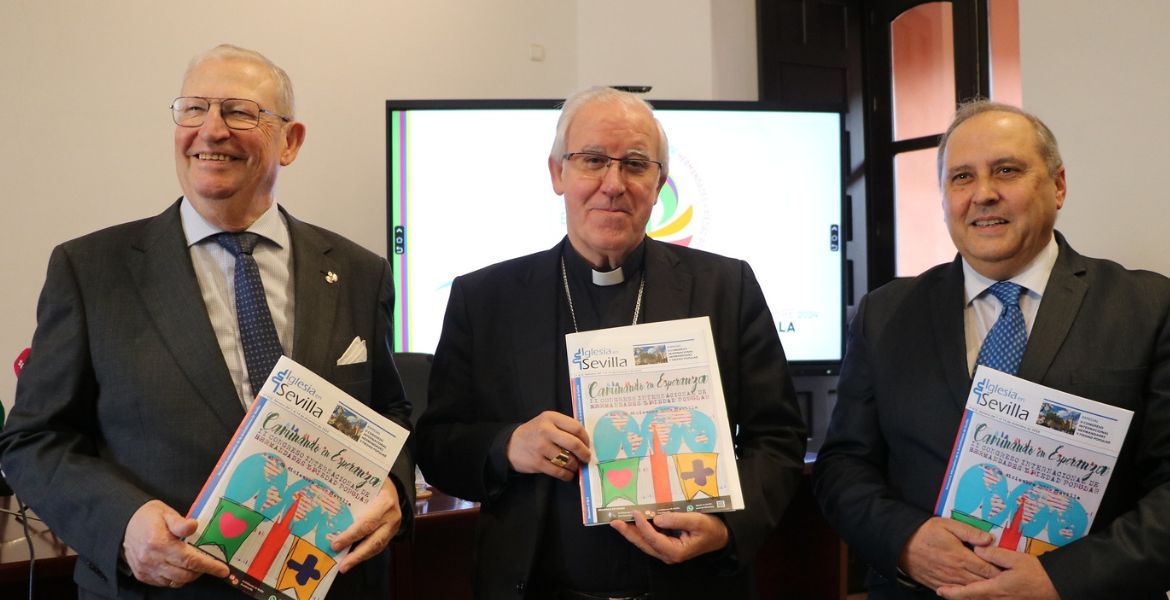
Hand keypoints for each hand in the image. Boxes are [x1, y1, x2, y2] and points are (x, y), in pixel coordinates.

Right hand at [122, 500, 228, 587]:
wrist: (123, 524)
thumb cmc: (147, 517)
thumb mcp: (165, 513)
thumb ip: (180, 522)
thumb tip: (194, 525)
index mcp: (159, 543)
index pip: (190, 560)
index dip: (209, 566)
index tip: (222, 569)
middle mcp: (152, 560)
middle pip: (185, 574)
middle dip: (201, 571)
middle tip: (210, 563)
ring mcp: (146, 569)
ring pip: (176, 581)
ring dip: (189, 576)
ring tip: (196, 565)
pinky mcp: (142, 575)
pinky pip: (165, 583)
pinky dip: (176, 578)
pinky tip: (180, 568)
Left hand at [332, 484, 402, 572]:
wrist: (394, 488)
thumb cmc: (375, 484)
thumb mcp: (365, 483)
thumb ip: (350, 490)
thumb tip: (325, 498)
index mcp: (385, 502)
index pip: (367, 522)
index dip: (351, 535)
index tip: (335, 544)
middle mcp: (391, 517)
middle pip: (374, 540)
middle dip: (357, 555)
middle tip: (342, 565)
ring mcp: (393, 527)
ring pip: (377, 546)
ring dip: (360, 558)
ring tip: (344, 566)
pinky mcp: (391, 534)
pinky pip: (377, 546)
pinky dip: (364, 554)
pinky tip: (352, 559)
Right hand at [506, 411, 590, 480]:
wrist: (510, 444)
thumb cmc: (534, 432)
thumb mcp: (546, 421)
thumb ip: (564, 426)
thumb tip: (585, 441)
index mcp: (550, 417)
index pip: (576, 427)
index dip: (586, 438)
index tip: (588, 444)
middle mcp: (546, 430)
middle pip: (574, 443)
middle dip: (584, 453)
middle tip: (586, 457)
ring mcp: (541, 447)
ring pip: (568, 459)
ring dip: (575, 465)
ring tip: (575, 465)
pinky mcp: (537, 462)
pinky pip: (559, 471)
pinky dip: (567, 475)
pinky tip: (568, 474)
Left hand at [611, 510, 728, 564]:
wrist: (720, 537)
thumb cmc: (710, 529)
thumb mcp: (697, 521)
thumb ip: (677, 520)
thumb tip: (657, 517)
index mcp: (675, 551)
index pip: (654, 538)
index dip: (643, 526)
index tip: (636, 512)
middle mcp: (668, 554)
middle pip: (644, 543)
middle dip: (628, 532)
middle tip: (615, 521)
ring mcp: (665, 551)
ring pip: (644, 542)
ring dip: (631, 531)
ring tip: (618, 520)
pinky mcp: (665, 545)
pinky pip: (649, 538)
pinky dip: (640, 530)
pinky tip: (633, 520)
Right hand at [899, 517, 998, 589]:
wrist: (900, 544)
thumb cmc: (924, 532)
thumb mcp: (946, 524)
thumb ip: (969, 531)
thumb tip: (989, 538)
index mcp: (961, 557)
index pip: (988, 568)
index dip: (1001, 571)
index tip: (1011, 571)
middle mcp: (956, 572)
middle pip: (982, 582)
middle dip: (995, 583)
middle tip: (1008, 582)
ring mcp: (947, 581)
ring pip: (971, 591)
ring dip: (983, 591)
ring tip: (993, 589)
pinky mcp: (939, 585)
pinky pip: (957, 594)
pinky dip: (967, 595)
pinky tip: (973, 592)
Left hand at [937, 546, 1059, 599]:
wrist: (1056, 587)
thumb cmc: (1037, 573)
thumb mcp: (1015, 559)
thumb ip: (994, 554)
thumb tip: (976, 549)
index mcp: (996, 588)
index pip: (969, 592)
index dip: (953, 593)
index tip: (940, 591)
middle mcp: (997, 599)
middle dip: (956, 597)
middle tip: (942, 591)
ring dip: (966, 598)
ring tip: (954, 593)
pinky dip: (979, 599)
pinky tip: (976, 594)